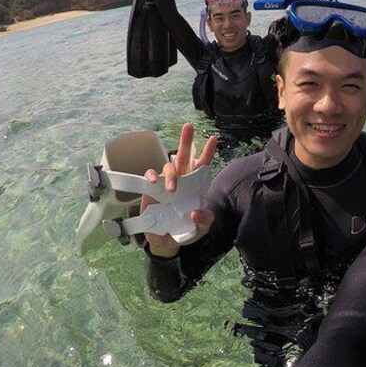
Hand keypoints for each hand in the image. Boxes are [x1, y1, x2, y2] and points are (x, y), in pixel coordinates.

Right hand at [142, 122, 217, 256]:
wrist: (165, 241)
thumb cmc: (186, 230)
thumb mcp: (200, 229)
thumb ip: (204, 221)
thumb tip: (196, 212)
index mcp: (195, 186)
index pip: (202, 166)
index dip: (208, 152)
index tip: (214, 138)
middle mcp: (182, 180)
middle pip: (184, 156)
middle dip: (186, 140)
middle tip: (189, 126)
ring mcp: (166, 183)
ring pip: (168, 166)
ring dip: (170, 174)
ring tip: (171, 190)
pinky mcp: (152, 189)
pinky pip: (151, 174)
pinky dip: (151, 174)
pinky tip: (153, 181)